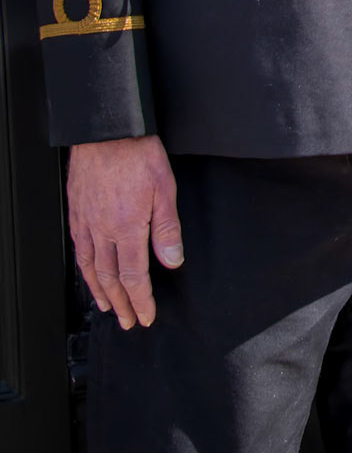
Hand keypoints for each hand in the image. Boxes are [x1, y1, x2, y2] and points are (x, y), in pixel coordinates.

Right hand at [66, 135, 182, 329]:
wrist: (107, 130)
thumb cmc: (138, 153)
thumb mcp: (164, 189)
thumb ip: (167, 229)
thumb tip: (172, 261)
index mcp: (127, 226)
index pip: (134, 276)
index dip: (141, 300)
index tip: (146, 316)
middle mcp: (103, 229)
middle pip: (110, 278)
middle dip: (122, 304)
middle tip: (129, 321)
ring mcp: (87, 221)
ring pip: (90, 267)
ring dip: (100, 291)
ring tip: (108, 307)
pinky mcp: (77, 211)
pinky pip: (78, 248)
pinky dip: (83, 268)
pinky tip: (88, 274)